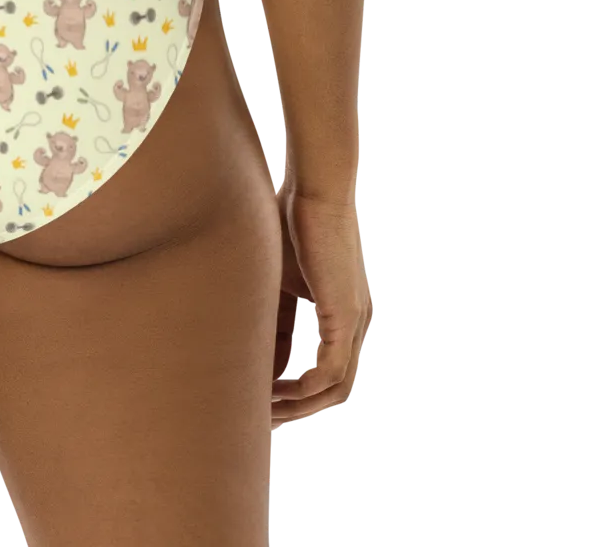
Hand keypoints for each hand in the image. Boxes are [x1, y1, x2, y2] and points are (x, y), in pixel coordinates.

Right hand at [270, 177, 370, 427]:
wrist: (312, 190)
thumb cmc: (290, 222)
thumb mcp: (278, 280)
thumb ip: (273, 314)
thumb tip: (252, 351)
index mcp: (343, 312)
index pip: (326, 368)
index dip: (297, 390)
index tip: (264, 400)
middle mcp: (355, 322)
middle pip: (335, 387)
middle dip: (299, 407)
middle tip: (264, 417)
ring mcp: (354, 321)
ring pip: (336, 387)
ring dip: (300, 405)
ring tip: (265, 409)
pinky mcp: (345, 316)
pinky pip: (330, 371)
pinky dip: (304, 388)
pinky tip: (276, 391)